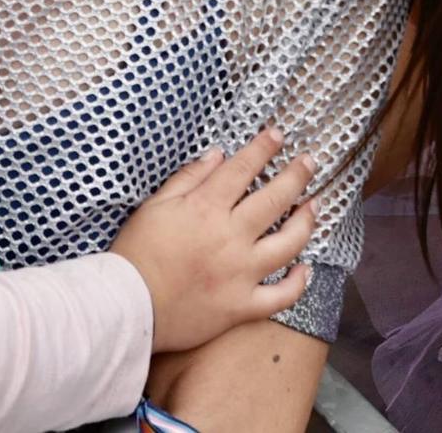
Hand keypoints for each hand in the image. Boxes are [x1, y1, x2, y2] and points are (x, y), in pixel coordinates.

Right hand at [110, 129, 317, 353]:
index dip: (263, 148)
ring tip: (314, 207)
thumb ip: (188, 178)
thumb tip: (218, 156)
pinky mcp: (242, 305)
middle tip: (309, 162)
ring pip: (289, 244)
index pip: (243, 169)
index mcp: (206, 208)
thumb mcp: (154, 206)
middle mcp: (230, 237)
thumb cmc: (136, 253)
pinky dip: (298, 282)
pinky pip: (282, 295)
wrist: (126, 306)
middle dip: (297, 176)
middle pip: (275, 200)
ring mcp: (241, 273)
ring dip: (306, 222)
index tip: (278, 135)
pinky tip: (306, 268)